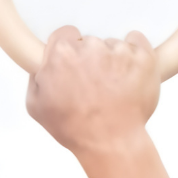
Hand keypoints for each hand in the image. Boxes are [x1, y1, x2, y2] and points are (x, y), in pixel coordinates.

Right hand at [26, 26, 158, 155]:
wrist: (110, 142)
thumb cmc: (73, 127)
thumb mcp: (36, 106)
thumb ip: (35, 78)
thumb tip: (41, 65)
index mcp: (61, 54)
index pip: (64, 34)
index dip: (67, 50)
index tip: (73, 63)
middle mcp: (89, 47)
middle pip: (89, 42)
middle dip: (90, 58)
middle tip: (93, 83)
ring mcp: (118, 52)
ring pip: (113, 45)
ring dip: (113, 60)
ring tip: (113, 87)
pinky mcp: (142, 58)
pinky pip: (138, 42)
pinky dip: (135, 53)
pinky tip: (130, 71)